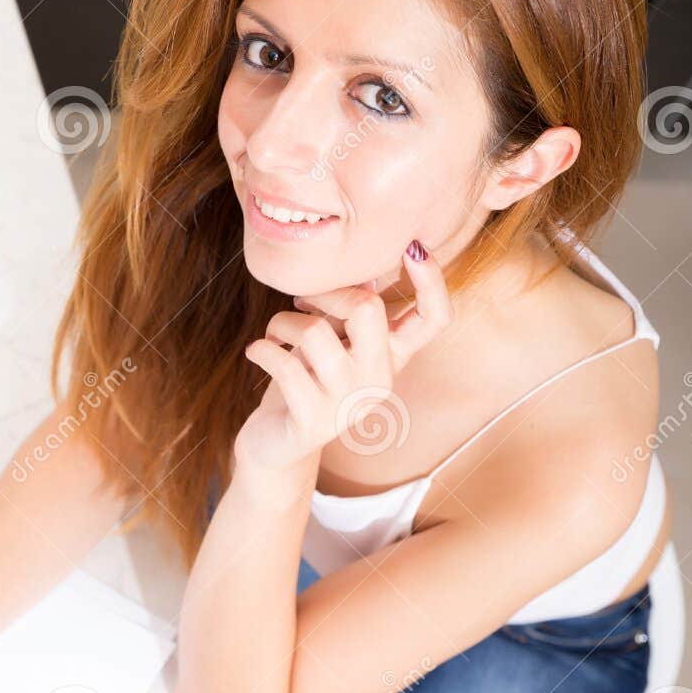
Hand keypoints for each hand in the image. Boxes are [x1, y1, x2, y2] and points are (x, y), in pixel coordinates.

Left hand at [234, 240, 451, 473]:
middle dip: (327, 293)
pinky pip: (282, 364)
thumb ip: (351, 311)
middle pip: (367, 309)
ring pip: (314, 333)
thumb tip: (361, 271)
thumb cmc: (305, 379)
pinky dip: (262, 348)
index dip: (432, 281)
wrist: (276, 445)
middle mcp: (378, 380)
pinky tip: (256, 351)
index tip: (412, 247)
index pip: (435, 319)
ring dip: (283, 321)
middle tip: (303, 303)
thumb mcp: (334, 342)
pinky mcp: (312, 422)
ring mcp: (347, 405)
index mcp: (392, 357)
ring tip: (275, 332)